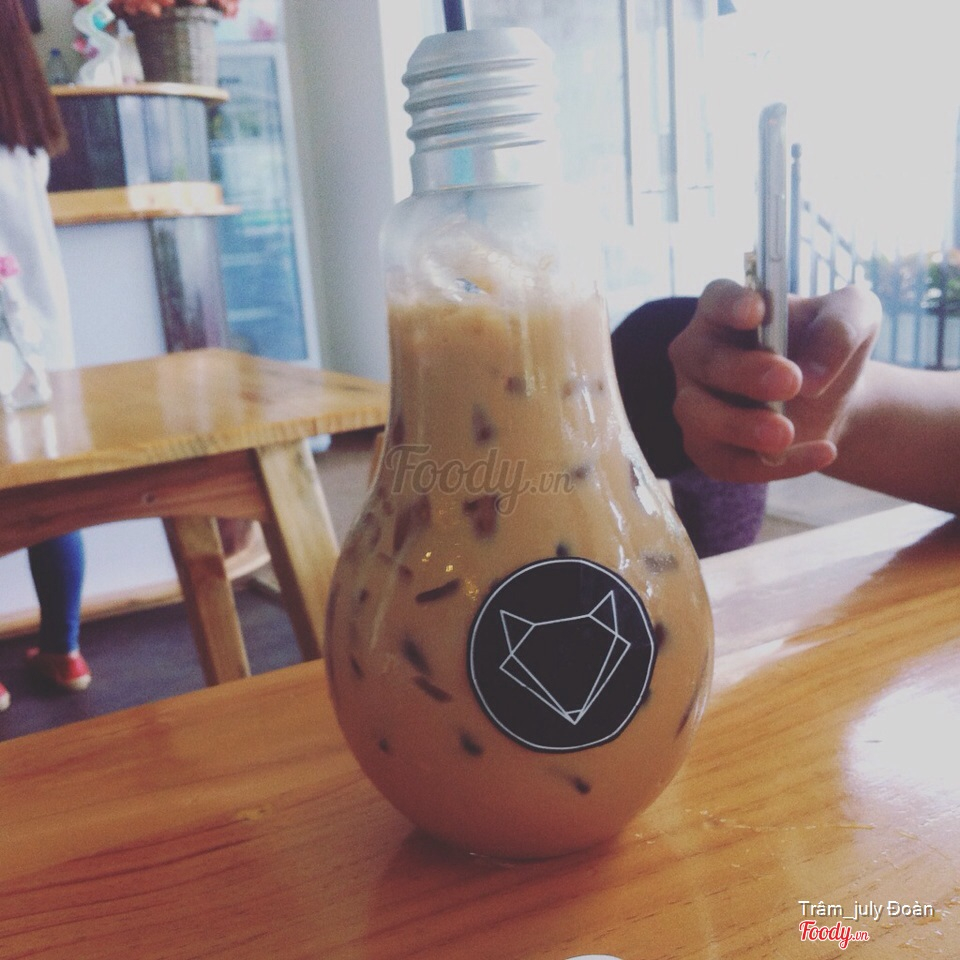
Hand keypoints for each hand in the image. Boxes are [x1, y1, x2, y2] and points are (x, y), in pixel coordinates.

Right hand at [668, 280, 880, 482]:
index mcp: (725, 312)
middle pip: (704, 361)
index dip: (730, 305)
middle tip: (791, 381)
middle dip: (744, 373)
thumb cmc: (827, 347)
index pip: (716, 300)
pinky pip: (726, 461)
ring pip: (697, 415)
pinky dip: (771, 465)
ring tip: (786, 433)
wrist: (831, 400)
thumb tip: (812, 375)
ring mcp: (694, 403)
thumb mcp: (855, 318)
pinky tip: (821, 452)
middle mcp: (698, 356)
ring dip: (740, 425)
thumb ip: (840, 327)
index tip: (757, 312)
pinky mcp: (706, 448)